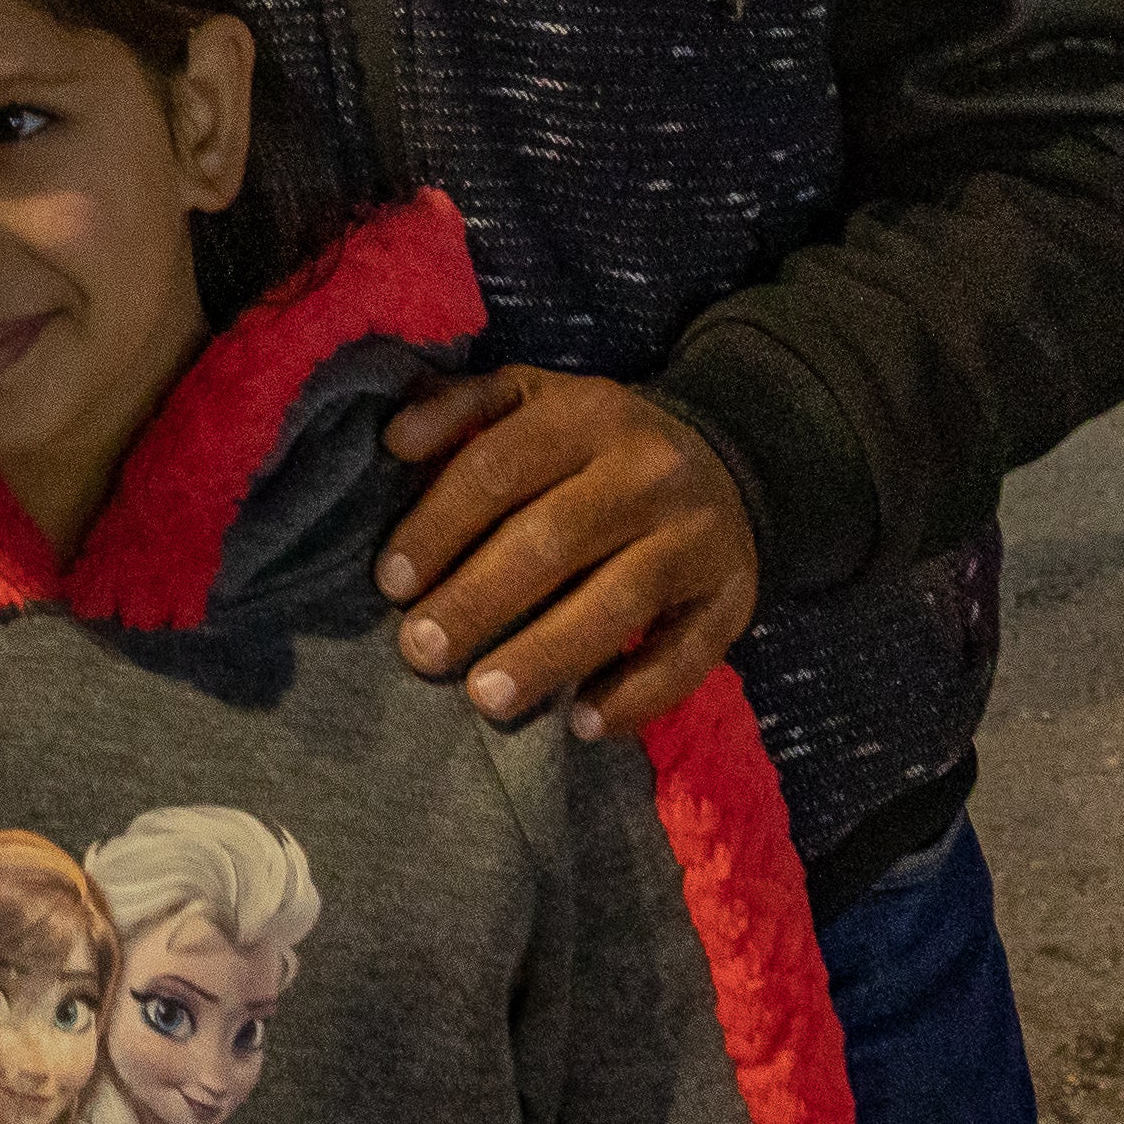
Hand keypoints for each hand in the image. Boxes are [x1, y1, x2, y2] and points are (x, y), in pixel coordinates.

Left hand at [374, 366, 757, 738]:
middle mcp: (650, 470)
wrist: (725, 460)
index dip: (439, 525)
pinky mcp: (733, 597)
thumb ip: (460, 407)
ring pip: (619, 600)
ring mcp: (698, 536)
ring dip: (546, 654)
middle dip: (479, 600)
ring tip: (484, 698)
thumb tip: (396, 440)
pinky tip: (583, 723)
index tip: (391, 583)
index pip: (500, 467)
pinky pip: (686, 654)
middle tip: (420, 651)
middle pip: (554, 539)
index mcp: (589, 413)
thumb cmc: (593, 446)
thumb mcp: (531, 399)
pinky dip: (636, 695)